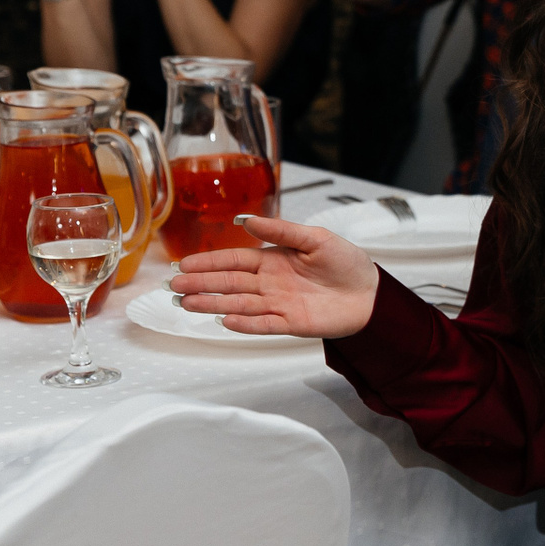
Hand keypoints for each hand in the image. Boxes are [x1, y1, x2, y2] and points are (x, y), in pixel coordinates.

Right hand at [171, 215, 379, 337]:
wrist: (370, 294)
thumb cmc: (346, 263)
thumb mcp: (315, 238)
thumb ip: (280, 231)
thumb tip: (245, 221)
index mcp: (273, 260)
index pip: (233, 261)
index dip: (209, 262)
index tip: (184, 264)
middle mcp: (270, 283)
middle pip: (229, 284)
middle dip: (201, 284)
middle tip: (174, 285)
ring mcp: (278, 305)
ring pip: (239, 305)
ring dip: (213, 304)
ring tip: (187, 303)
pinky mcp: (290, 324)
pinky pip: (263, 324)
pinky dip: (244, 323)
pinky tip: (225, 320)